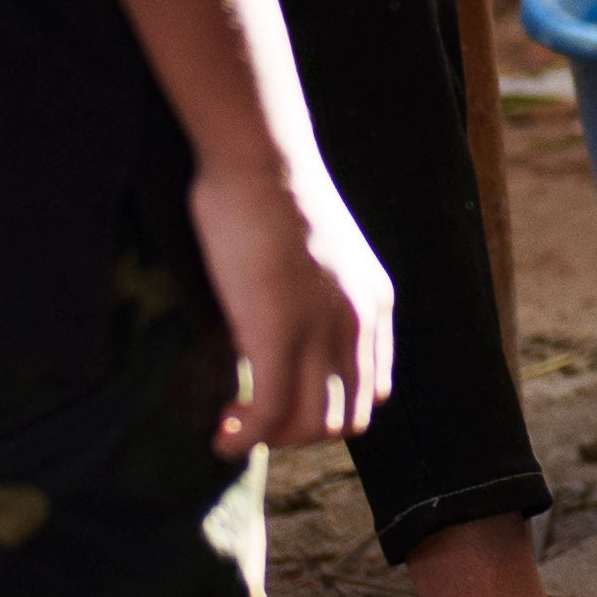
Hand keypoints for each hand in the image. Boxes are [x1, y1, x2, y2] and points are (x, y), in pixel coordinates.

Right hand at [192, 145, 396, 460]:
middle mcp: (359, 323)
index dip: (330, 407)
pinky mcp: (278, 334)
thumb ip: (308, 295)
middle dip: (300, 433)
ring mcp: (323, 331)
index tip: (287, 402)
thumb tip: (268, 328)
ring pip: (313, 425)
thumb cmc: (268, 188)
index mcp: (374, 302)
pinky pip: (270, 412)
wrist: (258, 157)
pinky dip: (245, 436)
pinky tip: (222, 437)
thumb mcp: (312, 251)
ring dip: (272, 440)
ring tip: (235, 430)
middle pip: (349, 419)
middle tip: (256, 423)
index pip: (374, 388)